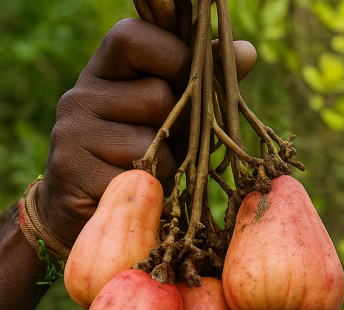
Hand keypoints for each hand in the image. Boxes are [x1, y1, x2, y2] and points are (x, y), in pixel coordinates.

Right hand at [36, 18, 255, 249]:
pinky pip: (138, 179)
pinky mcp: (74, 171)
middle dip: (176, 128)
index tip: (186, 83)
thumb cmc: (138, 163)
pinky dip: (149, 193)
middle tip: (161, 149)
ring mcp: (72, 133)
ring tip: (147, 176)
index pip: (133, 36)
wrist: (85, 217)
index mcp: (102, 73)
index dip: (171, 56)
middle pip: (157, 95)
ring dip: (166, 167)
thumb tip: (248, 52)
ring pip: (152, 141)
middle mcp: (80, 95)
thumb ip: (202, 85)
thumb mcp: (170, 119)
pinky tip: (133, 195)